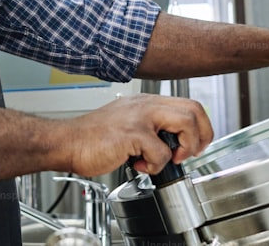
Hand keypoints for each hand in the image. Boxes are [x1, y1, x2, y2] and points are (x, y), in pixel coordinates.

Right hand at [61, 94, 212, 177]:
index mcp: (145, 102)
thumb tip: (172, 145)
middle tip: (188, 154)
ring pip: (185, 123)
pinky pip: (161, 152)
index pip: (188, 104)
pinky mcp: (132, 133)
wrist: (67, 142)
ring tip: (168, 159)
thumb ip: (149, 127)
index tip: (195, 144)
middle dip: (200, 136)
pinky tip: (139, 166)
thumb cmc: (92, 137)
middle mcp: (145, 105)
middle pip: (194, 109)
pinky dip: (154, 166)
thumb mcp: (126, 123)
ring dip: (184, 148)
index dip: (200, 127)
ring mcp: (139, 117)